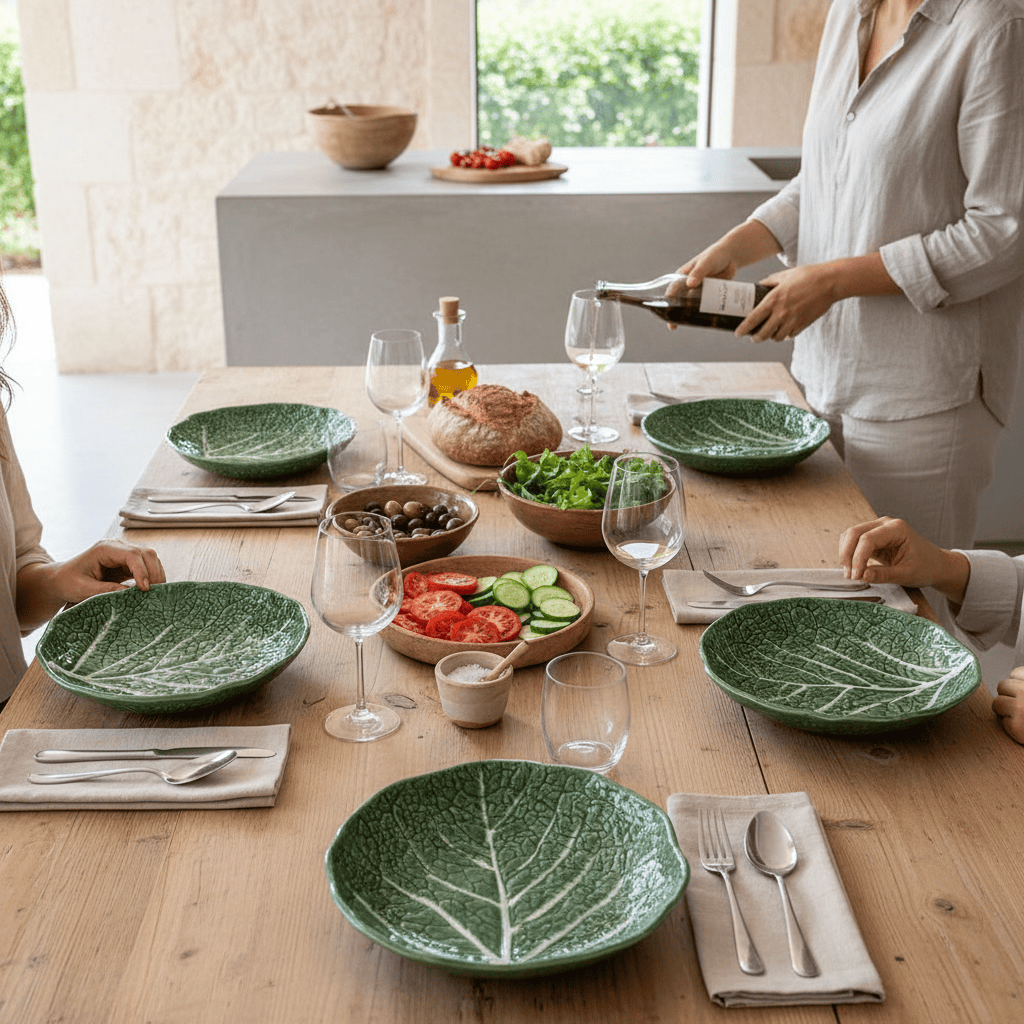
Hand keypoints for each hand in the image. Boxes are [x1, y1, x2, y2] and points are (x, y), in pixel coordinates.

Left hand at [49, 540, 165, 603]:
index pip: (132, 554)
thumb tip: (130, 595)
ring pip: (150, 558)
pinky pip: (146, 566)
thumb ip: (106, 590)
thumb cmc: (67, 582)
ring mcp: (123, 554)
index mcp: (104, 549)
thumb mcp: (83, 589)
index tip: (144, 589)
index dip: (142, 571)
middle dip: (154, 572)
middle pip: (146, 553)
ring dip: (156, 574)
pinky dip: (152, 577)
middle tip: (155, 592)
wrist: (60, 580)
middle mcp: (117, 547)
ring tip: (156, 592)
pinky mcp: (127, 563)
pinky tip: (152, 589)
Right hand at [668, 221, 782, 327]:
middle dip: (676, 314)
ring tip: (688, 326)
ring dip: (690, 316)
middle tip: (673, 326)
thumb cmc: (716, 255)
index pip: (672, 290)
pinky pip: (705, 306)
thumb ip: (699, 272)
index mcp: (683, 276)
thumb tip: (690, 284)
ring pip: (691, 306)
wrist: (732, 256)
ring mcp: (699, 291)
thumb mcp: (707, 262)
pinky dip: (703, 313)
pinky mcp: (709, 295)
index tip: (666, 313)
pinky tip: (704, 322)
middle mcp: (688, 285)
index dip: (667, 302)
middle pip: (679, 302)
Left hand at [736, 264, 837, 341]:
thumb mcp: (785, 275)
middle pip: (762, 334)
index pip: (752, 319)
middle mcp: (781, 313)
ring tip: (770, 332)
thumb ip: (770, 282)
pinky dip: (785, 334)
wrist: (830, 282)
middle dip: (755, 338)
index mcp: (773, 299)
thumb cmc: (808, 275)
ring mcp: (792, 320)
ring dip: (771, 336)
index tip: (737, 333)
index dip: (743, 329)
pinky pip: (790, 335)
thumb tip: (759, 285)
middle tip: (753, 336)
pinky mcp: (803, 324)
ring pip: (776, 337)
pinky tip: (785, 329)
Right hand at [838, 517, 970, 603]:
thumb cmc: (926, 567)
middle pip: (854, 533)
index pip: (868, 539)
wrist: (935, 564)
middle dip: (847, 554)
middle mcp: (885, 524)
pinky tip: (854, 568)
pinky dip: (849, 553)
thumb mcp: (907, 574)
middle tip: (849, 576)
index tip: (856, 576)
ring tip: (850, 574)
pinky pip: (854, 541)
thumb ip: (884, 575)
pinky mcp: (873, 537)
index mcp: (897, 528)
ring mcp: (878, 528)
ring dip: (846, 554)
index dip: (858, 558)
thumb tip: (862, 576)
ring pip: (850, 535)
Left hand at [993, 668, 1023, 743]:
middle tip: (1021, 707)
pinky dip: (1010, 726)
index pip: (1016, 673)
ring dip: (1005, 710)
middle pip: (1002, 686)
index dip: (1018, 684)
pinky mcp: (1016, 726)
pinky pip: (1002, 721)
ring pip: (997, 703)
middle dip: (1008, 696)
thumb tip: (1012, 674)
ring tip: (1021, 717)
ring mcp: (1021, 709)